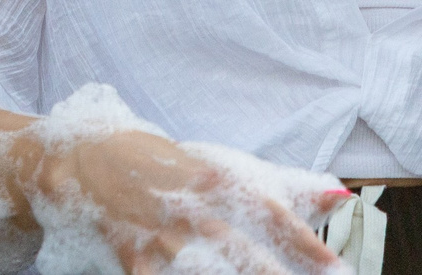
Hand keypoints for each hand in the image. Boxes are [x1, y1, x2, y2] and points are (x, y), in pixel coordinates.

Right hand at [24, 127, 344, 274]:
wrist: (81, 159)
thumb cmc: (163, 165)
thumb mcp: (220, 166)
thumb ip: (281, 187)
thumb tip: (340, 198)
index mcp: (216, 179)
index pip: (270, 212)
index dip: (304, 243)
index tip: (336, 269)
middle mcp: (190, 207)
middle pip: (241, 251)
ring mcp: (159, 235)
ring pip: (201, 272)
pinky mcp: (132, 258)